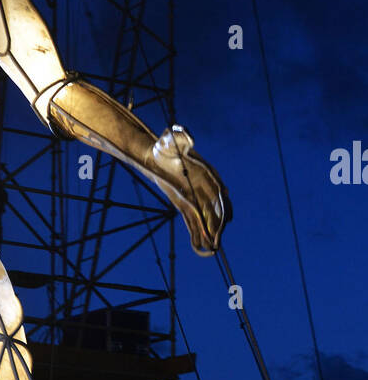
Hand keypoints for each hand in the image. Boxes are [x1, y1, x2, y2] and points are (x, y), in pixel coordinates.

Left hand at [147, 126, 231, 254]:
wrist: (154, 155)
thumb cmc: (164, 146)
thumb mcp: (170, 139)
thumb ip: (178, 137)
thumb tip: (182, 131)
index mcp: (204, 171)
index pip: (216, 186)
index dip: (221, 199)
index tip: (225, 212)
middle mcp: (203, 186)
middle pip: (215, 206)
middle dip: (218, 222)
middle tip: (218, 238)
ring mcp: (196, 196)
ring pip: (206, 216)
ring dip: (210, 232)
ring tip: (213, 247)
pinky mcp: (185, 203)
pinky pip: (193, 220)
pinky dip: (196, 232)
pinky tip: (200, 246)